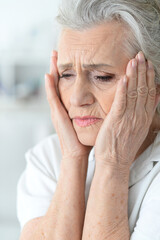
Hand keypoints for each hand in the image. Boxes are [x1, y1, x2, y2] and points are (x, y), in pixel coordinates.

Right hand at [45, 50, 91, 160]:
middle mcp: (61, 107)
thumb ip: (94, 110)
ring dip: (52, 71)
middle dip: (57, 67)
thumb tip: (105, 101)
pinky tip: (48, 74)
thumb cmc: (84, 138)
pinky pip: (52, 97)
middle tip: (56, 52)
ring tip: (52, 56)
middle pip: (58, 83)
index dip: (66, 72)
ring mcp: (57, 110)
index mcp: (68, 107)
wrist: (77, 154)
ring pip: (53, 87)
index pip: (66, 86)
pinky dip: (49, 86)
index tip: (69, 58)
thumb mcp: (89, 120)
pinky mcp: (57, 115)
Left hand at [94, 51, 159, 170]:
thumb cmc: (123, 146)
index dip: (149, 77)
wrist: (114, 163)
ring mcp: (128, 119)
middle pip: (144, 90)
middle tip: (142, 56)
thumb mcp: (138, 128)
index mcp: (143, 117)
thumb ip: (144, 112)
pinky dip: (123, 90)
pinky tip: (123, 79)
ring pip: (134, 94)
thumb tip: (152, 97)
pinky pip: (121, 103)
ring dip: (134, 76)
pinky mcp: (116, 121)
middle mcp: (139, 116)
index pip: (150, 93)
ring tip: (134, 61)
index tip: (148, 64)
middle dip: (143, 71)